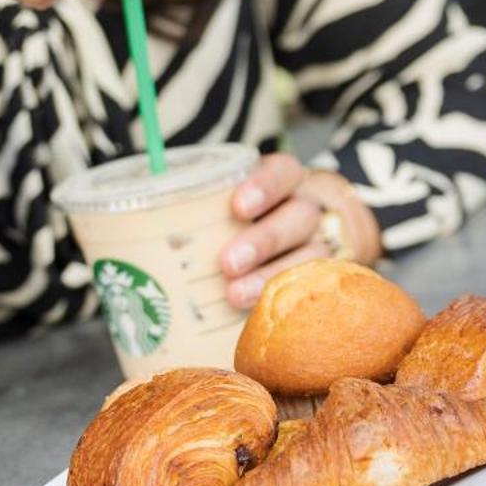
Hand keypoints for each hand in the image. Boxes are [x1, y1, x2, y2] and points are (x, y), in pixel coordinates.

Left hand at [218, 154, 381, 307]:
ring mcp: (329, 241)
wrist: (325, 227)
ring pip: (312, 255)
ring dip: (272, 275)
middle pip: (298, 217)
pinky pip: (323, 282)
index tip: (238, 207)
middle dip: (263, 240)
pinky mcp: (336, 271)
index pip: (282, 173)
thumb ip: (214, 205)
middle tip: (228, 263)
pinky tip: (265, 312)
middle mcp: (313, 206)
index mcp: (288, 180)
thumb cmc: (261, 215)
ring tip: (235, 295)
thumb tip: (149, 222)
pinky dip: (297, 296)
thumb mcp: (247, 199)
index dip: (263, 187)